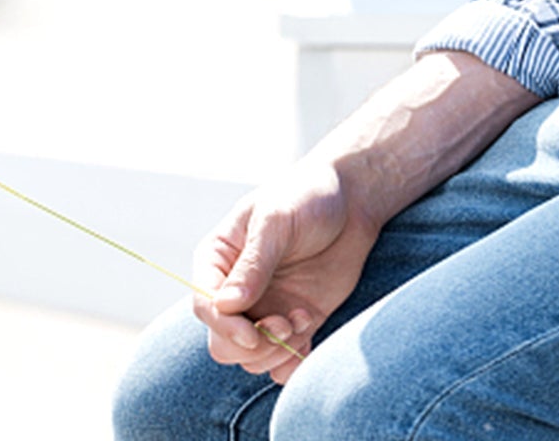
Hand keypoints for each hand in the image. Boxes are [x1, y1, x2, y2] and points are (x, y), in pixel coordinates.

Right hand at [192, 161, 378, 384]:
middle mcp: (236, 291)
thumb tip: (226, 306)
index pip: (205, 306)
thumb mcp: (278, 219)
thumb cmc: (307, 196)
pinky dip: (292, 361)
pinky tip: (309, 336)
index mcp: (219, 260)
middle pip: (223, 343)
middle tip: (284, 327)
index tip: (252, 335)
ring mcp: (265, 308)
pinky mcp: (294, 320)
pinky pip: (282, 360)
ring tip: (303, 320)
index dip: (224, 327)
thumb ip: (254, 262)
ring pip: (251, 357)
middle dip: (252, 345)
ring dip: (276, 351)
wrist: (353, 199)